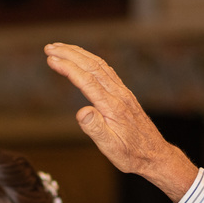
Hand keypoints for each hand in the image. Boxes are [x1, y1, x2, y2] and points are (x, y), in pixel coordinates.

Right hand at [44, 42, 198, 199]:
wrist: (155, 154)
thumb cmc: (131, 154)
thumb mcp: (111, 147)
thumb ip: (95, 129)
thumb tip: (81, 112)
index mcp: (112, 106)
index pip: (86, 80)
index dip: (67, 67)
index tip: (50, 59)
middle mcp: (118, 94)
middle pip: (92, 66)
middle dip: (69, 54)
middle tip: (49, 48)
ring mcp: (122, 92)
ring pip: (99, 65)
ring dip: (78, 54)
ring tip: (60, 48)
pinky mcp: (124, 94)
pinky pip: (106, 71)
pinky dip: (91, 60)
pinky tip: (84, 59)